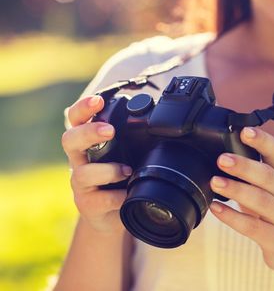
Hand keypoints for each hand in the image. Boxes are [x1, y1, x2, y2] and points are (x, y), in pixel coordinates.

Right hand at [62, 95, 131, 233]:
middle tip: (109, 131)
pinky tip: (128, 194)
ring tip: (127, 170)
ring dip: (107, 170)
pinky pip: (100, 199)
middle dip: (88, 132)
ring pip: (82, 173)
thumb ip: (135, 137)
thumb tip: (163, 116)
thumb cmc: (121, 177)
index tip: (98, 100)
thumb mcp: (128, 154)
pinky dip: (117, 196)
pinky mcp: (87, 204)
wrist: (114, 215)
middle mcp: (80, 160)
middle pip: (70, 140)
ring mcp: (81, 184)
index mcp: (89, 143)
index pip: (77, 119)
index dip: (83, 108)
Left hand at [209, 127, 273, 275]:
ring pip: (261, 200)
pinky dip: (232, 217)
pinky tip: (216, 209)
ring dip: (236, 190)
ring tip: (215, 182)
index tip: (244, 130)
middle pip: (268, 176)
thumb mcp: (273, 190)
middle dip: (245, 166)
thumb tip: (221, 156)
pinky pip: (253, 227)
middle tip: (222, 159)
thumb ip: (254, 175)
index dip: (262, 140)